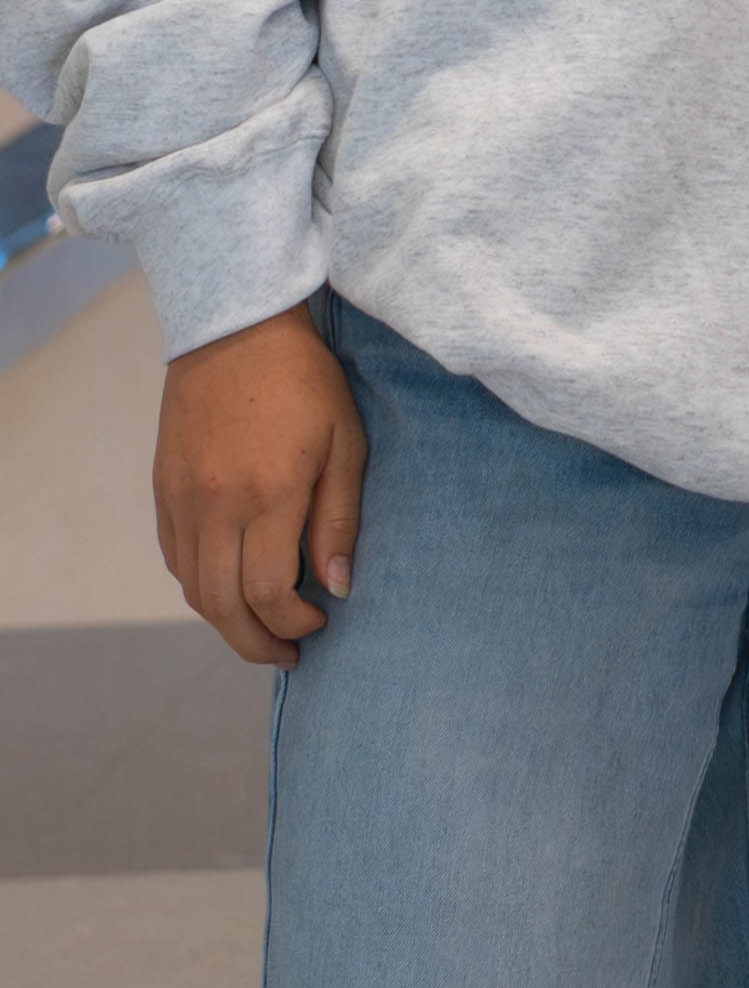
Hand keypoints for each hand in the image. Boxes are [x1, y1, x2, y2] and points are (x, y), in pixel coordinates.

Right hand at [153, 306, 364, 666]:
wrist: (234, 332)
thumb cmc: (305, 383)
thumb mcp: (346, 444)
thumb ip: (339, 519)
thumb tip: (338, 586)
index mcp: (267, 495)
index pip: (269, 591)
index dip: (294, 621)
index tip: (322, 621)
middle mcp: (214, 506)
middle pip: (222, 605)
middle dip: (256, 642)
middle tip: (288, 656)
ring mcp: (181, 500)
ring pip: (193, 589)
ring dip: (226, 622)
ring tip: (262, 631)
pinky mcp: (163, 491)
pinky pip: (177, 559)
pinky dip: (202, 587)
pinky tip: (232, 588)